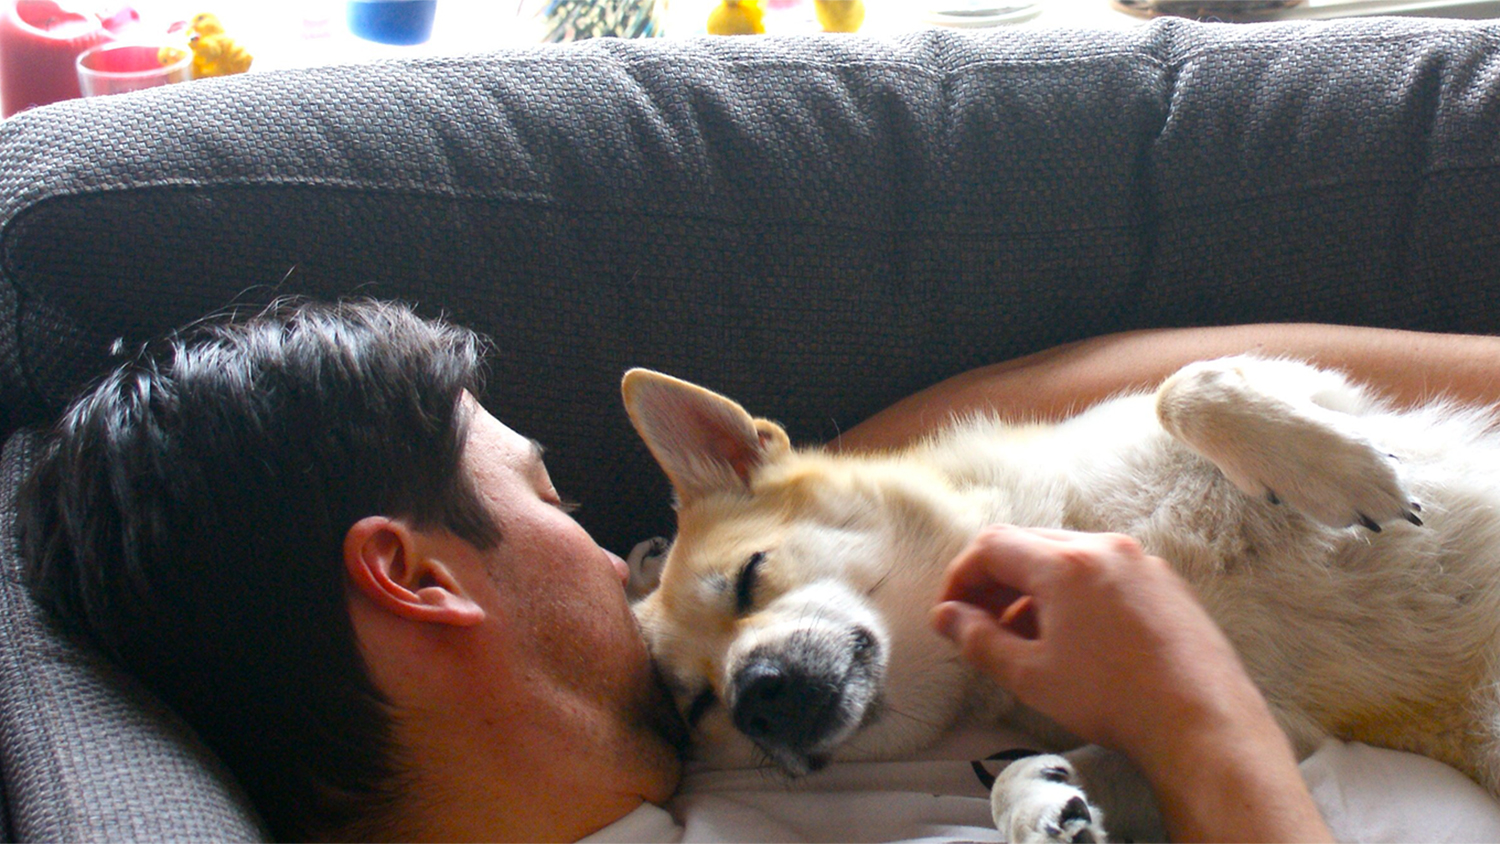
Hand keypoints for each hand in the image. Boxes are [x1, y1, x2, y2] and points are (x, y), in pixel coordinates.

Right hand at [930, 525, 1330, 841]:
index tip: (951, 612)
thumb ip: (978, 640)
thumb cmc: (1114, 699)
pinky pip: (1104, 570)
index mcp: (1065, 563)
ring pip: (1068, 556)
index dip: (961, 577)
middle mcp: (1104, 548)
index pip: (992, 545)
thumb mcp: (1030, 675)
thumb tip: (947, 618)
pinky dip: (1075, 592)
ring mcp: (1140, 561)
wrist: (1201, 720)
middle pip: (1029, 543)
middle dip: (995, 580)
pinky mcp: (1165, 582)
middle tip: (979, 621)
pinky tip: (1072, 636)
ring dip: (1034, 587)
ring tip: (1024, 635)